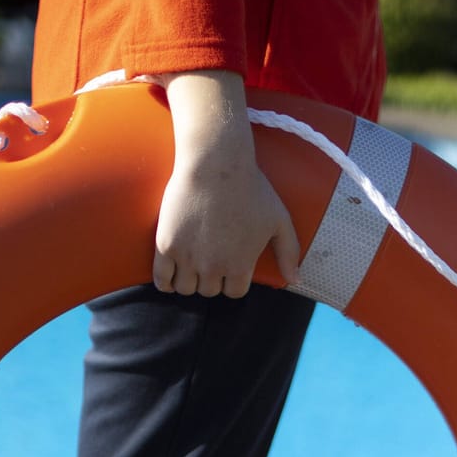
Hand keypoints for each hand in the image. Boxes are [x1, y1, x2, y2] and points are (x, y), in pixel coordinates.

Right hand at [155, 71, 300, 297]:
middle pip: (209, 291)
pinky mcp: (166, 245)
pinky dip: (165, 283)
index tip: (228, 265)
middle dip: (211, 279)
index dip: (232, 280)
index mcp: (240, 266)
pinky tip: (169, 277)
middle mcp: (213, 268)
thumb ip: (289, 252)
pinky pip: (161, 279)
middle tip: (209, 259)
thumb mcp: (279, 220)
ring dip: (189, 281)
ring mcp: (188, 258)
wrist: (215, 163)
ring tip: (190, 266)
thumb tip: (295, 279)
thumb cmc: (251, 188)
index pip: (234, 292)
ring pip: (186, 288)